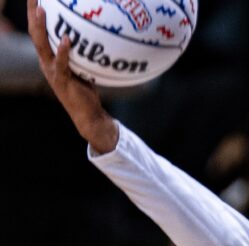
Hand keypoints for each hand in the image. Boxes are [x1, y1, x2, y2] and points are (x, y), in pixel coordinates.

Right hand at [27, 0, 117, 151]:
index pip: (39, 31)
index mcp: (50, 58)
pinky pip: (61, 63)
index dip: (36, 14)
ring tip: (41, 9)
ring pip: (42, 46)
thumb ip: (84, 51)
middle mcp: (46, 63)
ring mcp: (52, 72)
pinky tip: (67, 39)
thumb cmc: (87, 89)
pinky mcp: (62, 81)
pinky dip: (63, 51)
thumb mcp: (84, 66)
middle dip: (33, 14)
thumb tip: (97, 34)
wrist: (88, 114)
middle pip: (35, 34)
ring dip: (40, 27)